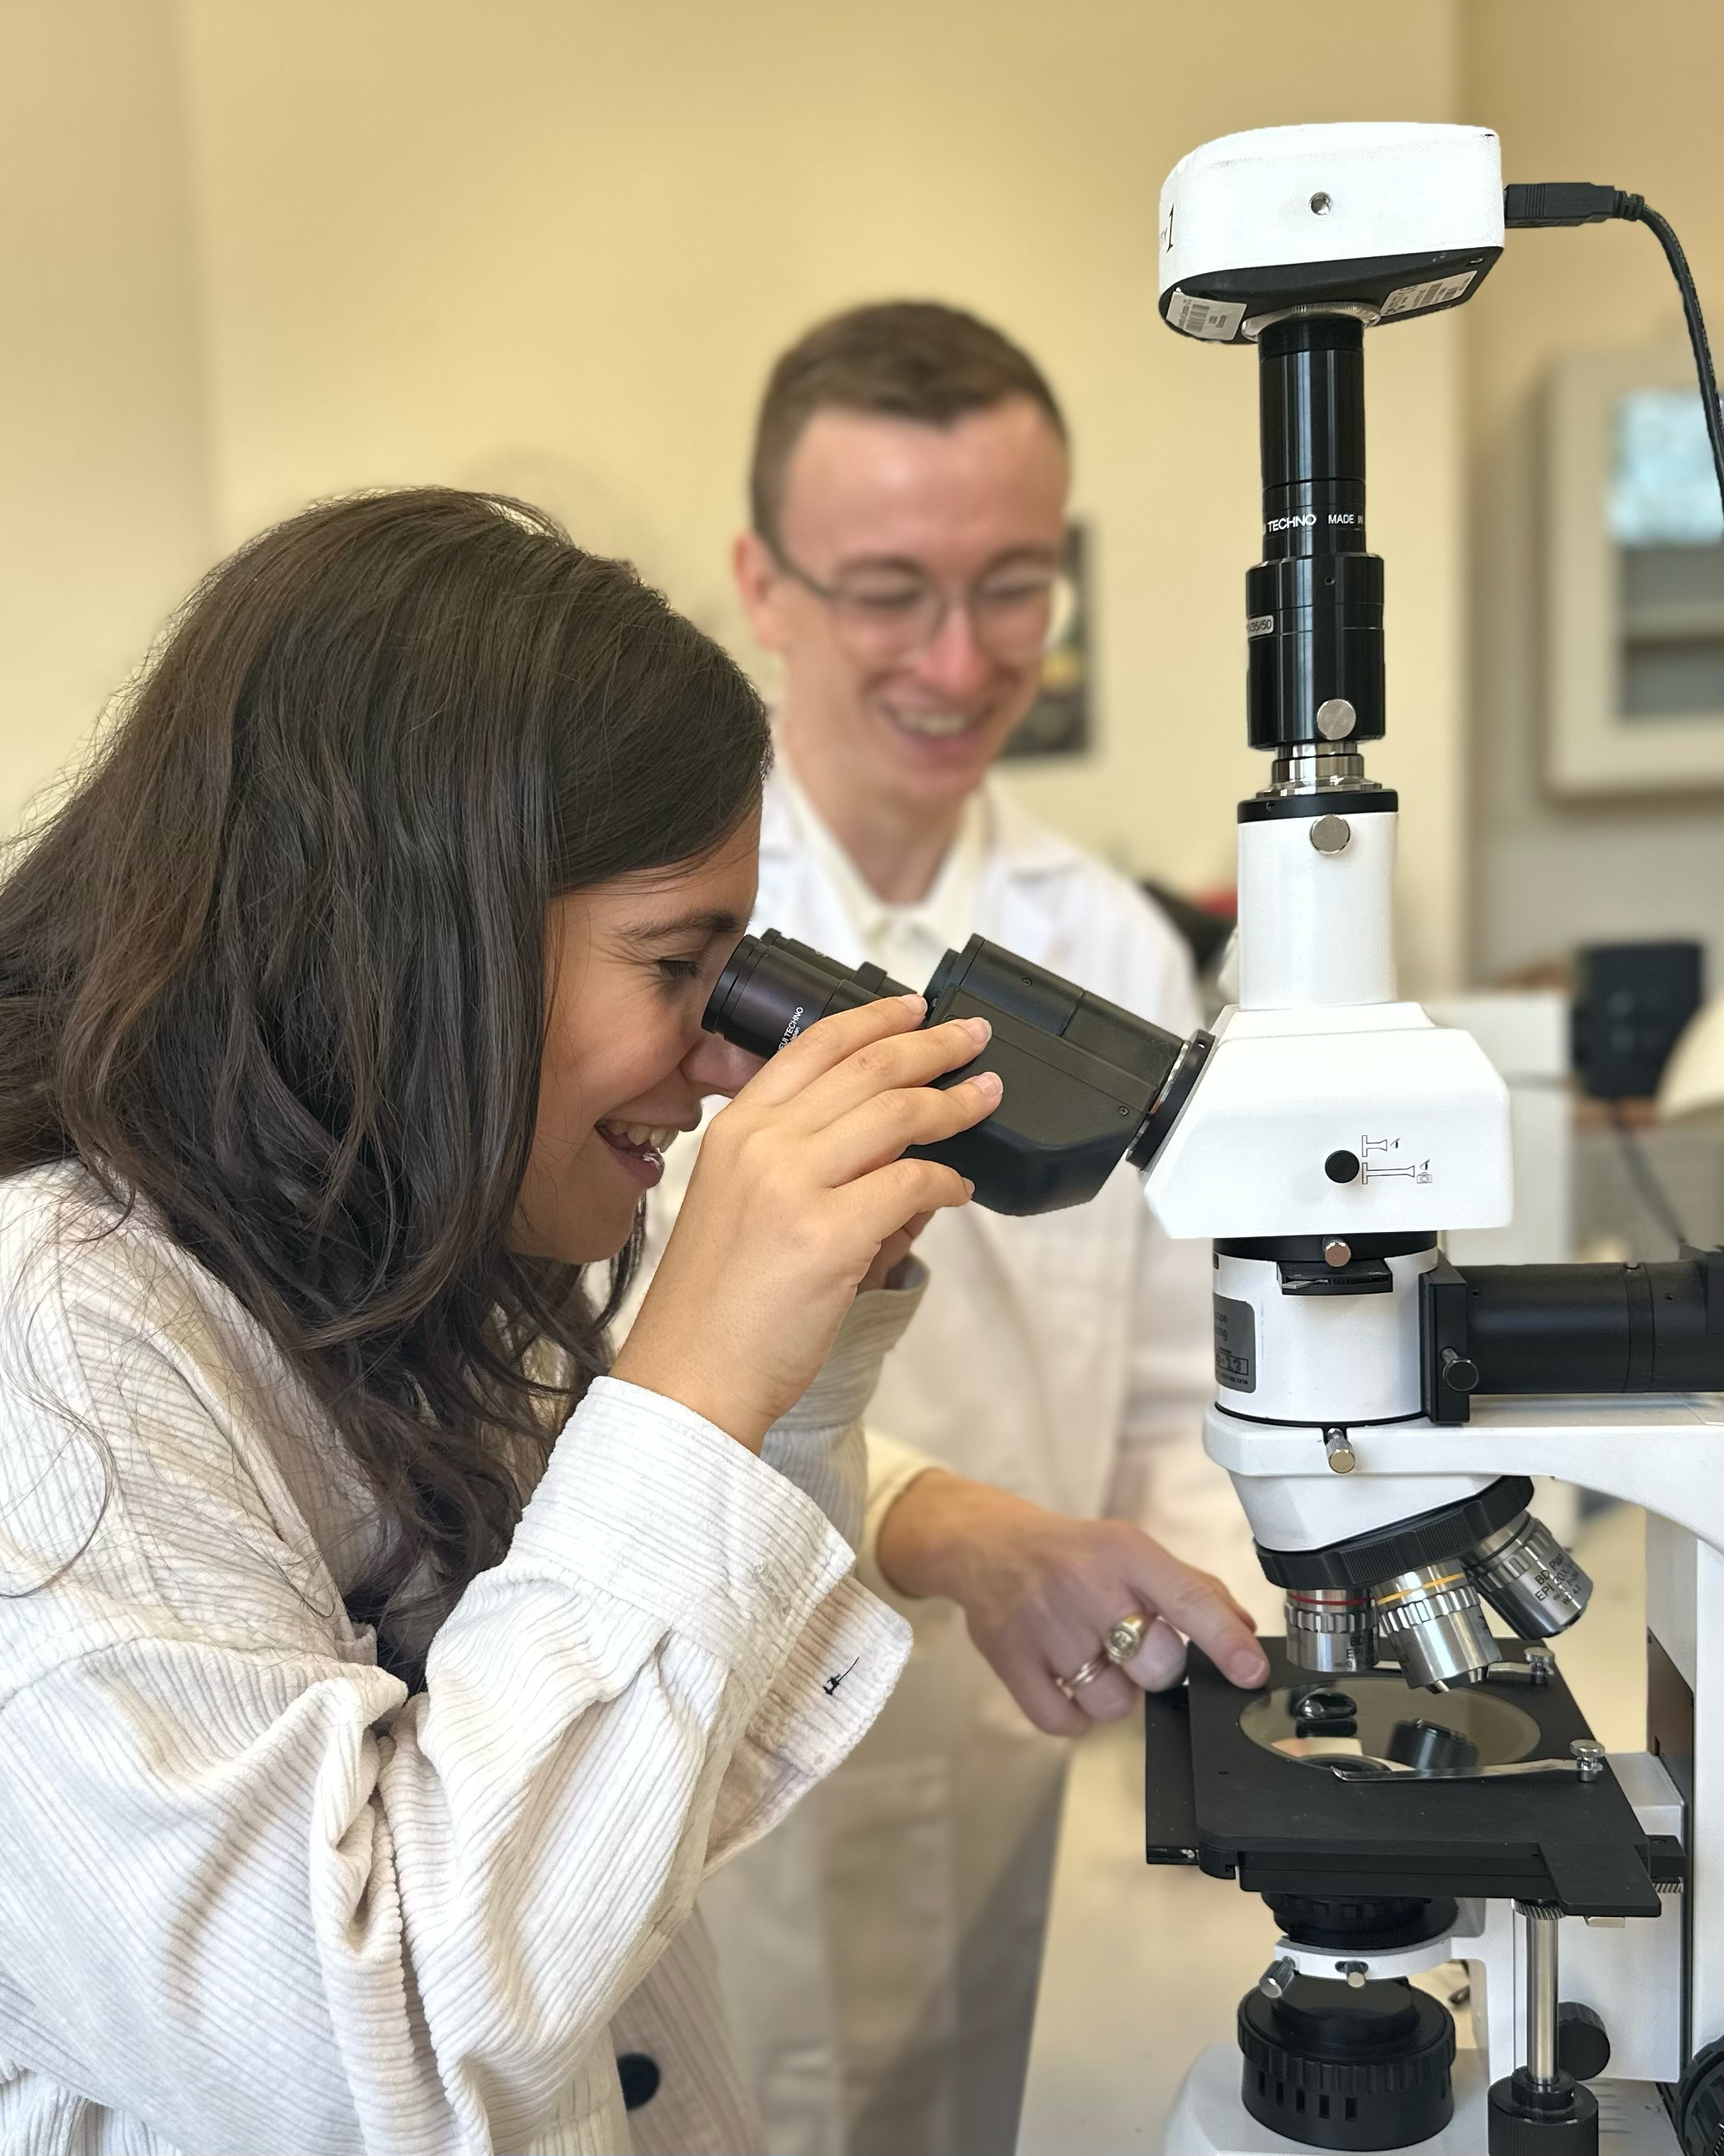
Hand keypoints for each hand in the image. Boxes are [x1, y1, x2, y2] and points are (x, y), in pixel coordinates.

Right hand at [614, 996, 998, 1448]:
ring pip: (897, 1113)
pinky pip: (911, 1182)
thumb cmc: (715, 1305)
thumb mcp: (740, 1206)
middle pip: (867, 1068)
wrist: (690, 1376)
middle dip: (932, 1045)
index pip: (815, 1045)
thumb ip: (809, 1167)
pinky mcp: (829, 1234)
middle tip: (974, 1037)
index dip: (875, 1018)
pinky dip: (946, 1180)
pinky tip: (957, 1188)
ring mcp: (794, 1185)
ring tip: (986, 1095)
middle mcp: (762, 1144)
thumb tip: (900, 1149)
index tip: (916, 1008)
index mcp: (734, 1129)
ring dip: (954, 1100)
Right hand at [875, 1471, 1268, 1735]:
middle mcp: (1085, 1584)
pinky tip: (1069, 1681)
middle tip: (1132, 1648)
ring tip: (1094, 1660)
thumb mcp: (1132, 1551)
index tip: (1250, 1673)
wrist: (986, 1544)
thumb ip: (1191, 1589)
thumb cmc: (1072, 1554)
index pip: (1188, 1600)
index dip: (1226, 1642)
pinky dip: (1074, 1716)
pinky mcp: (1009, 1658)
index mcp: (1125, 1553)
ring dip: (1112, 1693)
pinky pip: (1063, 1722)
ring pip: (1111, 1704)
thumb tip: (1244, 1632)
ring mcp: (1044, 1624)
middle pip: (1155, 1667)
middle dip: (1154, 1669)